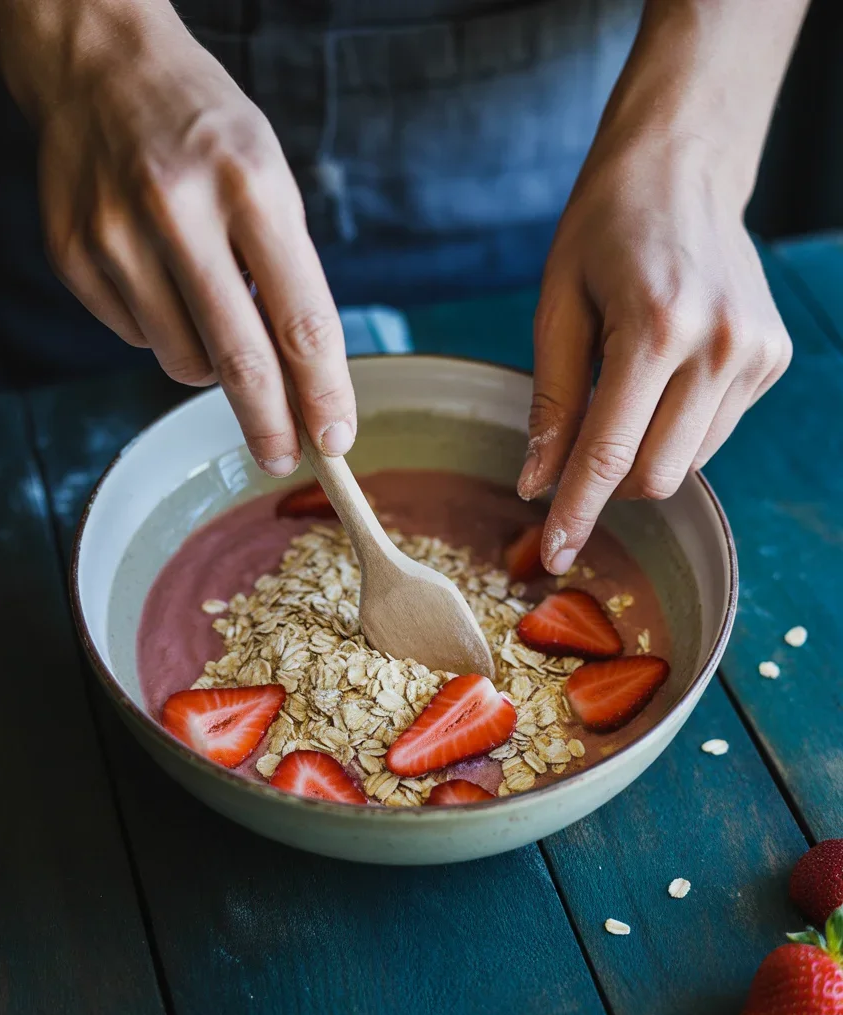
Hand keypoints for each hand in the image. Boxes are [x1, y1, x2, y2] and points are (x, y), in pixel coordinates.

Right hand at [38, 16, 354, 473]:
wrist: (99, 67)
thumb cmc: (208, 134)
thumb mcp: (270, 179)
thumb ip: (289, 277)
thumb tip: (304, 386)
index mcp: (249, 185)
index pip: (301, 320)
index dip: (324, 393)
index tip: (337, 439)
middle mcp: (178, 211)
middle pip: (239, 360)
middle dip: (270, 424)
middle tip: (282, 457)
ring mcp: (115, 236)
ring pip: (184, 361)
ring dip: (210, 361)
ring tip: (207, 299)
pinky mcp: (74, 257)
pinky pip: (136, 338)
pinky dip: (160, 327)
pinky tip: (156, 274)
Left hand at [519, 131, 791, 573]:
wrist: (684, 163)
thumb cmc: (605, 226)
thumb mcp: (558, 304)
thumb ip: (551, 400)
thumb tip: (537, 484)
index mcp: (657, 327)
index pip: (610, 453)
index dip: (578, 512)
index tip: (556, 555)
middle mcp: (720, 345)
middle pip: (658, 475)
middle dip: (611, 485)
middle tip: (577, 457)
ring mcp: (756, 353)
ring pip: (688, 461)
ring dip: (645, 453)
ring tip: (626, 386)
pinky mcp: (772, 357)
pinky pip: (713, 430)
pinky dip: (677, 425)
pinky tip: (665, 373)